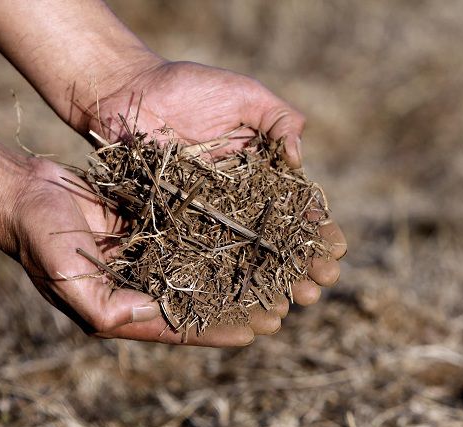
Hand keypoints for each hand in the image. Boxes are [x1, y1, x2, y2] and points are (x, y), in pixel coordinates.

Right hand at [11, 159, 262, 345]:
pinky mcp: (150, 227)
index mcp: (122, 311)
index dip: (221, 330)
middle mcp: (140, 288)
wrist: (22, 192)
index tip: (260, 330)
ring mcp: (146, 257)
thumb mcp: (69, 281)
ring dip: (236, 274)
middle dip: (239, 306)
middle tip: (283, 306)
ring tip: (278, 274)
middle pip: (199, 303)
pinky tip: (250, 236)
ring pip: (200, 270)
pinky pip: (190, 236)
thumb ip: (108, 307)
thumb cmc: (40, 239)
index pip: (182, 326)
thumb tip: (156, 312)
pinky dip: (218, 239)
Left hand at [82, 58, 346, 334]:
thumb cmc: (188, 88)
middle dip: (301, 265)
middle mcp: (240, 200)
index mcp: (262, 173)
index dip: (318, 230)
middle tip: (319, 287)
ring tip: (293, 303)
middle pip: (277, 239)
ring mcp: (208, 217)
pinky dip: (223, 278)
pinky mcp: (175, 226)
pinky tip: (243, 300)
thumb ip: (278, 119)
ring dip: (271, 281)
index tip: (337, 249)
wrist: (126, 94)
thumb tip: (300, 158)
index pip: (297, 207)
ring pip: (245, 255)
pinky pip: (203, 256)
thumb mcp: (245, 95)